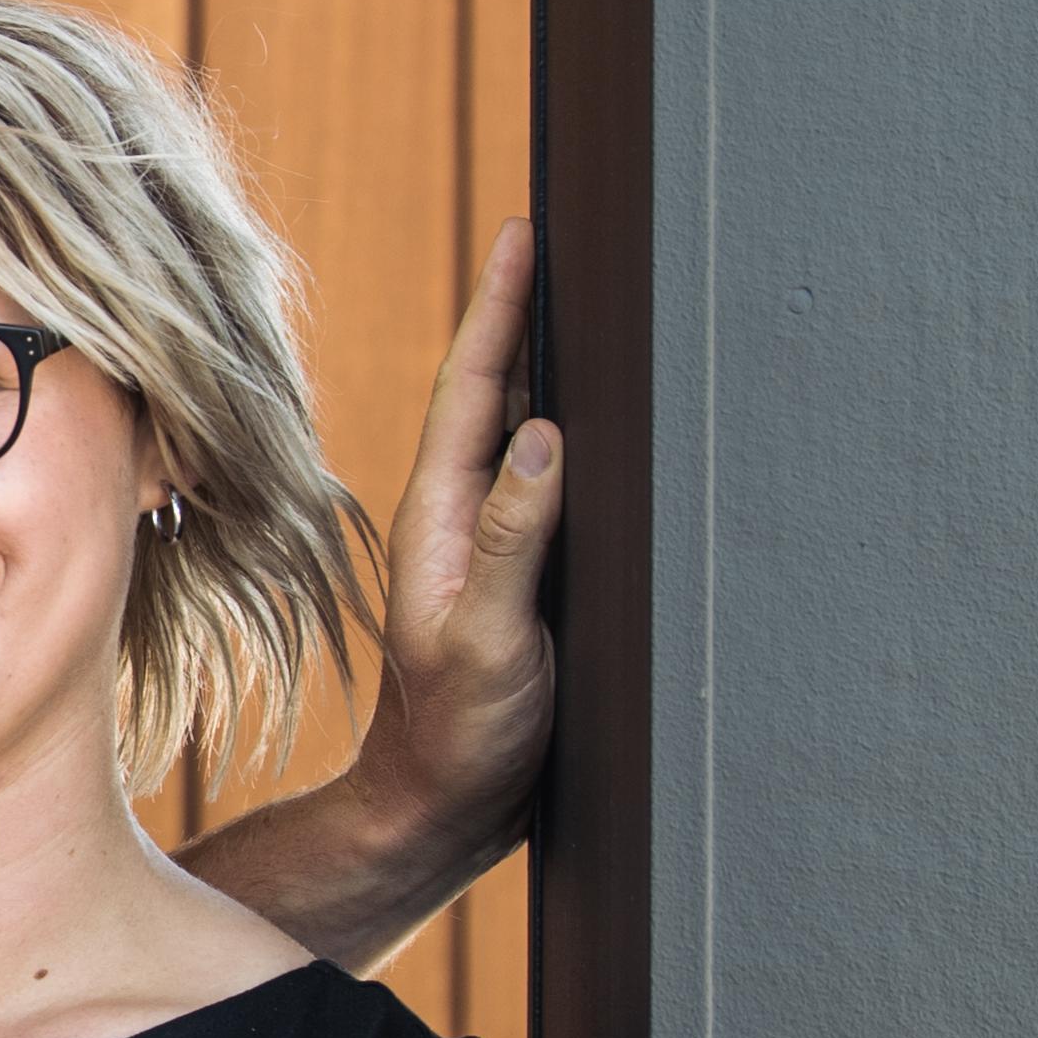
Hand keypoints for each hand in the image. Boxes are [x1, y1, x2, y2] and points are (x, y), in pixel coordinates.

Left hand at [349, 214, 561, 881]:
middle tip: (560, 232)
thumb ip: (511, 540)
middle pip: (498, 388)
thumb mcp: (484, 638)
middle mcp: (463, 515)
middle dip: (525, 308)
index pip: (475, 385)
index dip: (502, 305)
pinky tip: (595, 420)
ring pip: (521, 430)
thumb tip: (544, 434)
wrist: (442, 809)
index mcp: (444, 514)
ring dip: (549, 364)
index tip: (524, 229)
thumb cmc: (460, 735)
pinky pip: (544, 480)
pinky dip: (568, 432)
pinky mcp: (518, 575)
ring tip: (585, 297)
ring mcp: (489, 543)